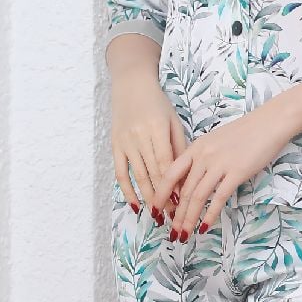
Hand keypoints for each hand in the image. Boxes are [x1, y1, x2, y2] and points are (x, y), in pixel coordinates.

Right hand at [110, 66, 188, 215]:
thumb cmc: (157, 103)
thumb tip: (186, 177)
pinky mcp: (115, 146)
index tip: (183, 203)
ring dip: (148, 198)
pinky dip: (128, 191)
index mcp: (158, 129)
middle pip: (153, 174)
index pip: (167, 164)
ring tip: (158, 215)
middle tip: (174, 216)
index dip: (174, 186)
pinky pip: (121, 173)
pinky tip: (136, 205)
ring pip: (138, 176)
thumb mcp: (174, 121)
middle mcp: (140, 137)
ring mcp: (125, 142)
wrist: (130, 85)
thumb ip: (180, 148)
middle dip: (164, 197)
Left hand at [163, 102, 295, 238]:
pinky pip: (218, 197)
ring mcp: (219, 164)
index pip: (170, 174)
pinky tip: (205, 227)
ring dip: (189, 219)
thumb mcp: (213, 142)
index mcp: (194, 148)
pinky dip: (210, 214)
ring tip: (185, 234)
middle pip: (183, 190)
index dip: (160, 195)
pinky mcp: (237, 172)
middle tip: (171, 233)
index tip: (156, 211)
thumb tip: (189, 183)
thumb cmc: (243, 133)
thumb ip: (200, 160)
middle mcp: (203, 156)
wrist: (269, 123)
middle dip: (175, 215)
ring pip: (197, 197)